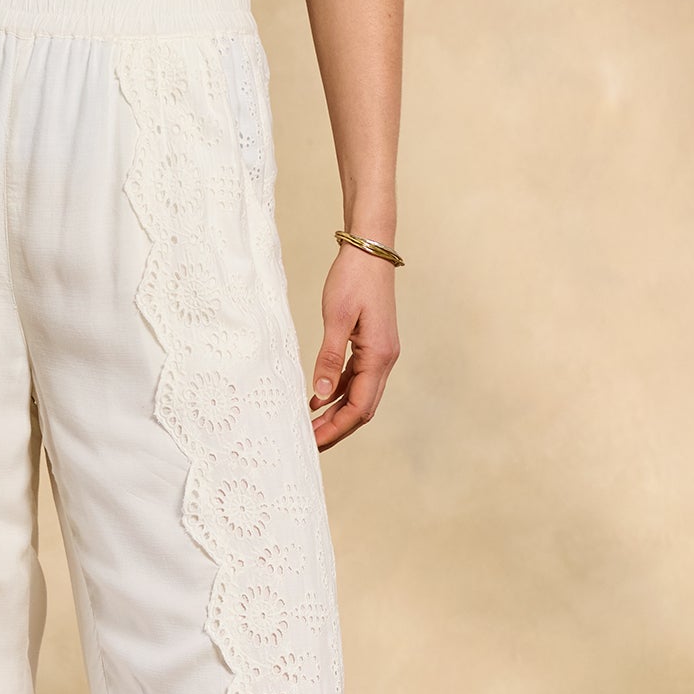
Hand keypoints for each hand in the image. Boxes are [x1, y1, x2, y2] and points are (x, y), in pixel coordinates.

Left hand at [308, 242, 400, 450]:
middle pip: (362, 408)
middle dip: (337, 429)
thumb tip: (320, 396)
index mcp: (379, 356)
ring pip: (359, 396)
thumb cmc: (353, 278)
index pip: (359, 407)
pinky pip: (355, 379)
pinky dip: (337, 393)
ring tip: (310, 427)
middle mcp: (385, 359)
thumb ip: (329, 359)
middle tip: (309, 444)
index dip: (337, 429)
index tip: (314, 442)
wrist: (370, 249)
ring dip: (336, 414)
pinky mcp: (371, 346)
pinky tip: (317, 400)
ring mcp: (380, 353)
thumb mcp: (336, 318)